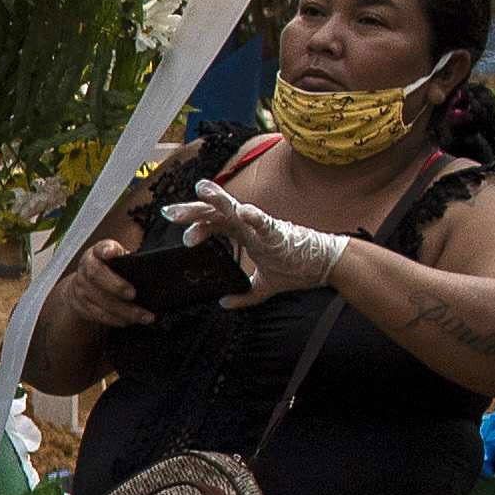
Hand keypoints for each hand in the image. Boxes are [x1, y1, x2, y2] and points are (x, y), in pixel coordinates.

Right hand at [50, 229, 155, 338]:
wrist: (82, 284)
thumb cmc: (108, 271)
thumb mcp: (117, 259)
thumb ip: (128, 260)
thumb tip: (155, 270)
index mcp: (97, 253)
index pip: (100, 248)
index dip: (105, 250)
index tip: (111, 252)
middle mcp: (86, 269)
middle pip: (96, 275)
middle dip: (116, 285)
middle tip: (134, 294)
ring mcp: (81, 288)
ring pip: (99, 300)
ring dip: (123, 310)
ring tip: (143, 316)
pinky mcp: (80, 305)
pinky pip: (98, 314)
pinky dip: (115, 319)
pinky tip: (129, 321)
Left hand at [180, 178, 346, 298]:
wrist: (326, 266)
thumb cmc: (298, 268)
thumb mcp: (264, 287)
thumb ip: (243, 295)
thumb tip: (224, 303)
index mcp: (244, 233)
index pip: (213, 224)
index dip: (196, 226)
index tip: (181, 237)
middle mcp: (249, 226)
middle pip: (216, 213)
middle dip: (192, 211)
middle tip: (169, 213)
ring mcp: (263, 227)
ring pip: (235, 209)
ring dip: (217, 200)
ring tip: (200, 190)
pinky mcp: (279, 233)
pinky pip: (265, 223)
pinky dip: (254, 216)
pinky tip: (242, 211)